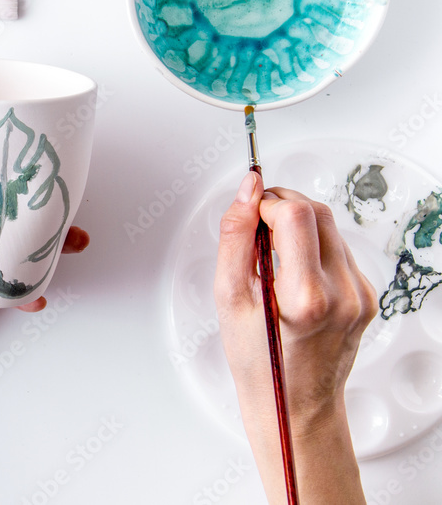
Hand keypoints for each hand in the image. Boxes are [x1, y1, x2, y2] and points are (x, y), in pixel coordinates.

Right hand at [214, 172, 375, 502]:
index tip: (247, 209)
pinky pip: (339, 250)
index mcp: (307, 298)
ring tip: (269, 253)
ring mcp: (361, 295)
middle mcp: (343, 294)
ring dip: (297, 224)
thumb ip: (236, 237)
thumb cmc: (258, 361)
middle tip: (254, 224)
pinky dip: (312, 246)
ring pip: (330, 227)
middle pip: (317, 212)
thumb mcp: (229, 297)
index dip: (266, 202)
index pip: (295, 214)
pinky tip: (291, 271)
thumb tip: (247, 192)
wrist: (295, 404)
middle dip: (281, 205)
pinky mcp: (367, 295)